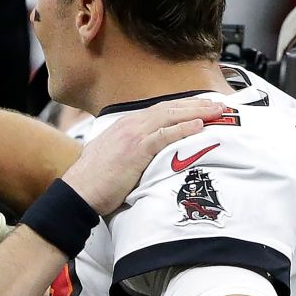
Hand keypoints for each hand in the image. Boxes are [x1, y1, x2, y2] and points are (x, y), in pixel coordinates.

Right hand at [63, 99, 223, 214]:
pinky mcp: (136, 149)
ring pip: (170, 117)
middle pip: (169, 108)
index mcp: (125, 125)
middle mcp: (130, 125)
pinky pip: (165, 135)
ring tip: (217, 111)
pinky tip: (199, 126)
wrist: (78, 192)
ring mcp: (133, 135)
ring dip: (197, 112)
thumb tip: (141, 156)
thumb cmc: (93, 181)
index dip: (182, 107)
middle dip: (195, 105)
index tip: (200, 106)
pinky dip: (183, 128)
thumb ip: (128, 151)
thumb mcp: (111, 157)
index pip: (159, 110)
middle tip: (217, 103)